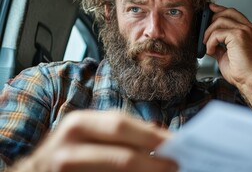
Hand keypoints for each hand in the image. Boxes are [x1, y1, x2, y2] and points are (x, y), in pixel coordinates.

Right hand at [11, 111, 176, 171]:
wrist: (36, 171)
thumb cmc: (72, 147)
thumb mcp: (92, 131)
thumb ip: (122, 131)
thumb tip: (163, 138)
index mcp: (80, 122)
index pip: (122, 125)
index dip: (152, 135)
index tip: (177, 143)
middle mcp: (70, 145)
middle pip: (122, 156)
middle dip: (153, 162)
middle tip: (175, 164)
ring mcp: (65, 167)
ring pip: (118, 171)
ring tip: (165, 171)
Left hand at [204, 4, 251, 117]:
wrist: (251, 80)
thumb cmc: (243, 72)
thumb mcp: (228, 55)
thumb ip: (220, 46)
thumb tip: (209, 43)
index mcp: (249, 32)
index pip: (233, 14)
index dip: (220, 10)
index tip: (210, 10)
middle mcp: (249, 28)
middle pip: (227, 12)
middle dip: (212, 19)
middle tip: (204, 34)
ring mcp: (245, 30)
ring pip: (220, 20)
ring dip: (209, 33)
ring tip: (207, 47)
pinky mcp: (238, 35)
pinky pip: (218, 32)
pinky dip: (210, 42)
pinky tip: (211, 51)